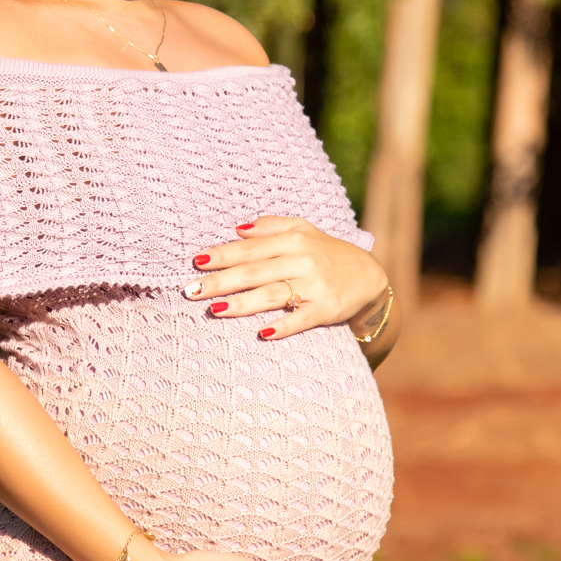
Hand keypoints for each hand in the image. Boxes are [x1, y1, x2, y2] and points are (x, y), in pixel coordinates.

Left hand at [183, 215, 388, 340]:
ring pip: (272, 294)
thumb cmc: (326, 252)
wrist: (369, 277)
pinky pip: (301, 318)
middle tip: (191, 290)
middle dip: (221, 281)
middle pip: (254, 272)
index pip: (250, 248)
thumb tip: (238, 229)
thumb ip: (271, 227)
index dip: (222, 254)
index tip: (196, 262)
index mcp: (292, 240)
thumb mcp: (303, 230)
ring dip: (242, 303)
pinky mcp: (327, 309)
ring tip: (214, 310)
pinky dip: (283, 326)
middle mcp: (302, 260)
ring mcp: (315, 286)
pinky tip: (262, 333)